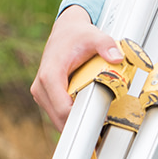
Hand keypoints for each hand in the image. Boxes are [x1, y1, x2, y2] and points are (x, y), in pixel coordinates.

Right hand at [31, 6, 123, 129]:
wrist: (65, 31)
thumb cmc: (77, 36)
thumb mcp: (94, 36)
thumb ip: (106, 45)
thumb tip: (117, 57)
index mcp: (50, 75)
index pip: (62, 109)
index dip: (82, 118)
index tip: (100, 120)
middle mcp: (40, 87)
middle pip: (60, 119)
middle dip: (81, 124)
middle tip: (102, 126)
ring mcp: (41, 94)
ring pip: (58, 120)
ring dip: (76, 122)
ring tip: (96, 120)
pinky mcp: (45, 97)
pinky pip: (58, 115)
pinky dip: (71, 118)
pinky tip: (86, 113)